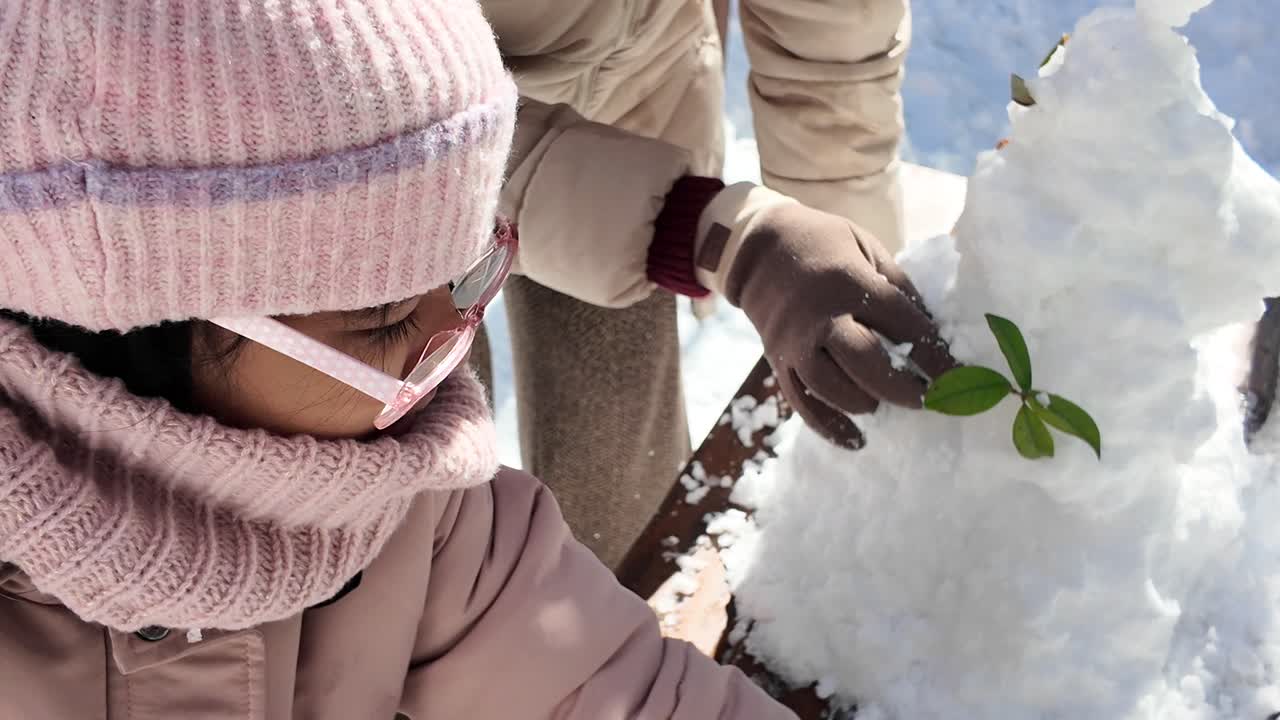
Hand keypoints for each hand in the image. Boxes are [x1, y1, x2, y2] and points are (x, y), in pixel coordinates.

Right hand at [695, 186, 954, 447]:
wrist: (758, 249)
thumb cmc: (825, 245)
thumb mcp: (868, 248)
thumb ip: (898, 288)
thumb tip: (931, 332)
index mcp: (849, 282)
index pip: (902, 326)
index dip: (934, 356)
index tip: (958, 377)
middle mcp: (820, 316)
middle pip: (865, 362)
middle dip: (901, 388)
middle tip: (924, 399)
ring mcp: (794, 342)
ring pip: (831, 388)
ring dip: (865, 404)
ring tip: (883, 404)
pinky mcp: (778, 361)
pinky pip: (802, 403)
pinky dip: (830, 428)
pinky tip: (856, 440)